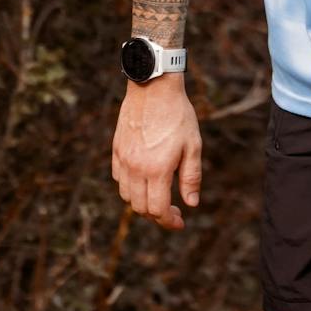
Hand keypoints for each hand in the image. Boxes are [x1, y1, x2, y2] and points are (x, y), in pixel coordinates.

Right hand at [110, 76, 201, 229]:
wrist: (154, 88)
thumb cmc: (178, 115)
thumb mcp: (193, 146)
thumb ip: (191, 177)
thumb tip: (191, 204)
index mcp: (157, 170)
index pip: (158, 209)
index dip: (168, 221)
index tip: (179, 222)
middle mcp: (136, 168)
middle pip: (140, 207)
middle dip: (156, 215)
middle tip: (172, 212)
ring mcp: (123, 159)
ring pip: (126, 195)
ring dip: (141, 203)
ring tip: (158, 197)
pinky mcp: (117, 150)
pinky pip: (118, 179)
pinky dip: (129, 188)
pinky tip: (143, 181)